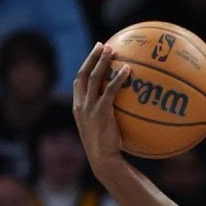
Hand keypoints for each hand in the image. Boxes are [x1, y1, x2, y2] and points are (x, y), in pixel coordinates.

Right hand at [72, 42, 131, 168]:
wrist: (103, 160)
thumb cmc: (107, 149)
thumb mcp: (102, 131)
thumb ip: (107, 117)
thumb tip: (125, 110)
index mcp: (78, 108)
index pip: (78, 82)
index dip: (85, 67)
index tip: (95, 55)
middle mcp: (80, 105)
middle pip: (83, 74)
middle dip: (92, 57)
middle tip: (102, 45)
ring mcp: (89, 108)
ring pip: (93, 78)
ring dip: (101, 61)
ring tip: (111, 49)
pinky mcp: (100, 112)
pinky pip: (109, 90)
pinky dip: (117, 78)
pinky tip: (128, 70)